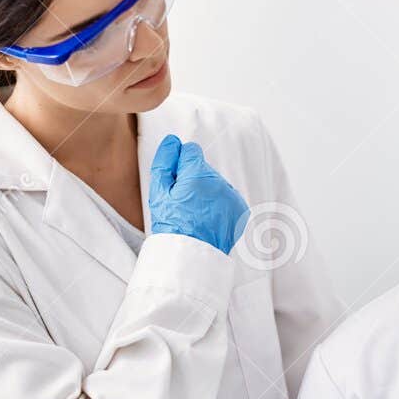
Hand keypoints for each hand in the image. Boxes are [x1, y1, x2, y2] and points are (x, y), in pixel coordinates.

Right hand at [148, 134, 249, 253]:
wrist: (192, 257)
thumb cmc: (171, 226)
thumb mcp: (158, 194)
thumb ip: (164, 163)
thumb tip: (172, 141)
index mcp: (198, 175)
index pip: (191, 151)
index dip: (180, 166)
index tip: (176, 184)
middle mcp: (219, 182)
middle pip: (203, 169)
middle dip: (193, 181)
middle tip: (184, 206)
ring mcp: (232, 196)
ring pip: (215, 184)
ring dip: (206, 193)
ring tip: (196, 215)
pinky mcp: (240, 208)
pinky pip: (227, 197)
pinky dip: (219, 205)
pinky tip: (208, 219)